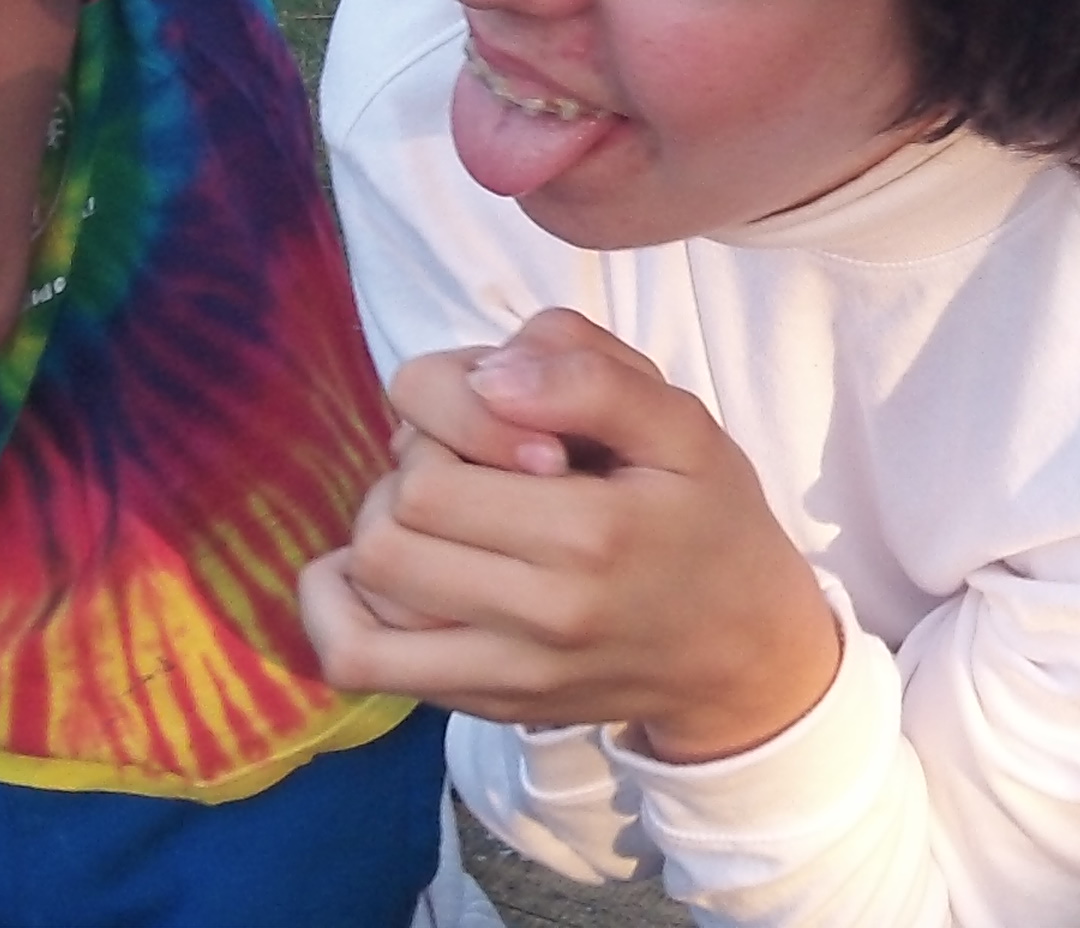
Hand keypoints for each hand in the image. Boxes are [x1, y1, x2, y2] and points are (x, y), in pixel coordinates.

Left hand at [300, 309, 841, 762]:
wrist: (743, 654)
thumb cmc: (710, 522)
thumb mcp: (684, 425)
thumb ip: (592, 376)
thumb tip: (489, 374)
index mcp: (593, 533)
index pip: (430, 473)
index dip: (441, 423)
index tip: (501, 417)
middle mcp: (543, 615)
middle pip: (387, 530)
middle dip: (409, 470)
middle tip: (467, 459)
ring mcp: (510, 673)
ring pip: (366, 591)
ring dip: (380, 530)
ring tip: (440, 513)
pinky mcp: (487, 704)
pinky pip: (361, 662)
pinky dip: (336, 608)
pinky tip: (367, 572)